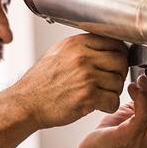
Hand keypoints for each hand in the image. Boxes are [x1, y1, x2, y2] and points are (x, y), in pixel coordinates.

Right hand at [12, 34, 128, 129]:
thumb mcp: (58, 53)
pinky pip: (113, 100)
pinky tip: (99, 105)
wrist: (25, 103)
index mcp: (76, 43)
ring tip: (101, 95)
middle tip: (111, 81)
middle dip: (119, 73)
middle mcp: (82, 57)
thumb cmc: (40, 83)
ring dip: (113, 91)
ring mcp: (85, 76)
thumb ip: (81, 48)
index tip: (116, 63)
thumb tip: (104, 46)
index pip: (114, 42)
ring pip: (118, 82)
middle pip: (120, 61)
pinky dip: (109, 105)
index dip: (119, 54)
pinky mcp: (87, 96)